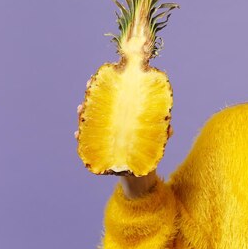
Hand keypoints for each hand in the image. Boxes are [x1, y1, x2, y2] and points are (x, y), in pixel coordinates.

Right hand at [74, 79, 168, 197]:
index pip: (115, 96)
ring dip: (84, 114)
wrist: (141, 173)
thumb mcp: (157, 138)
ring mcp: (105, 135)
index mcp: (126, 114)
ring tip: (81, 109)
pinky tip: (77, 133)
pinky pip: (86, 141)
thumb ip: (162, 132)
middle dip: (92, 96)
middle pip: (99, 105)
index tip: (106, 75)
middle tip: (88, 90)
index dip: (109, 84)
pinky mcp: (99, 149)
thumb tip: (169, 128)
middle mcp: (113, 122)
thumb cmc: (149, 149)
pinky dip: (82, 137)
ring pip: (90, 121)